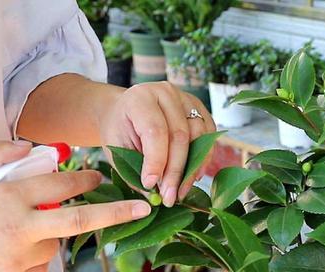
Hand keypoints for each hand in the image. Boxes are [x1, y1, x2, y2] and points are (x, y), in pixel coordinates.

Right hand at [0, 141, 150, 271]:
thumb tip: (30, 147)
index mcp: (5, 201)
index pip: (59, 184)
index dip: (84, 176)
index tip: (98, 173)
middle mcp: (18, 232)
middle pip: (76, 219)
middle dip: (114, 212)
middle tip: (141, 207)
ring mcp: (18, 261)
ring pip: (55, 242)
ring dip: (54, 230)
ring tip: (24, 223)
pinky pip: (39, 263)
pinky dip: (37, 250)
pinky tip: (12, 242)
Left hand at [99, 81, 215, 206]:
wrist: (125, 112)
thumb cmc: (119, 130)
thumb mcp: (116, 148)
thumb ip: (132, 169)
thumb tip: (152, 197)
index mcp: (140, 98)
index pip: (155, 131)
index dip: (156, 161)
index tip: (150, 186)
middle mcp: (166, 92)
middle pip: (180, 135)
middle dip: (176, 171)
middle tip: (169, 197)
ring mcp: (185, 98)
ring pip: (198, 136)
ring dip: (192, 168)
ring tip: (181, 191)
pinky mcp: (199, 108)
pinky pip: (208, 135)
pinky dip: (203, 158)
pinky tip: (193, 175)